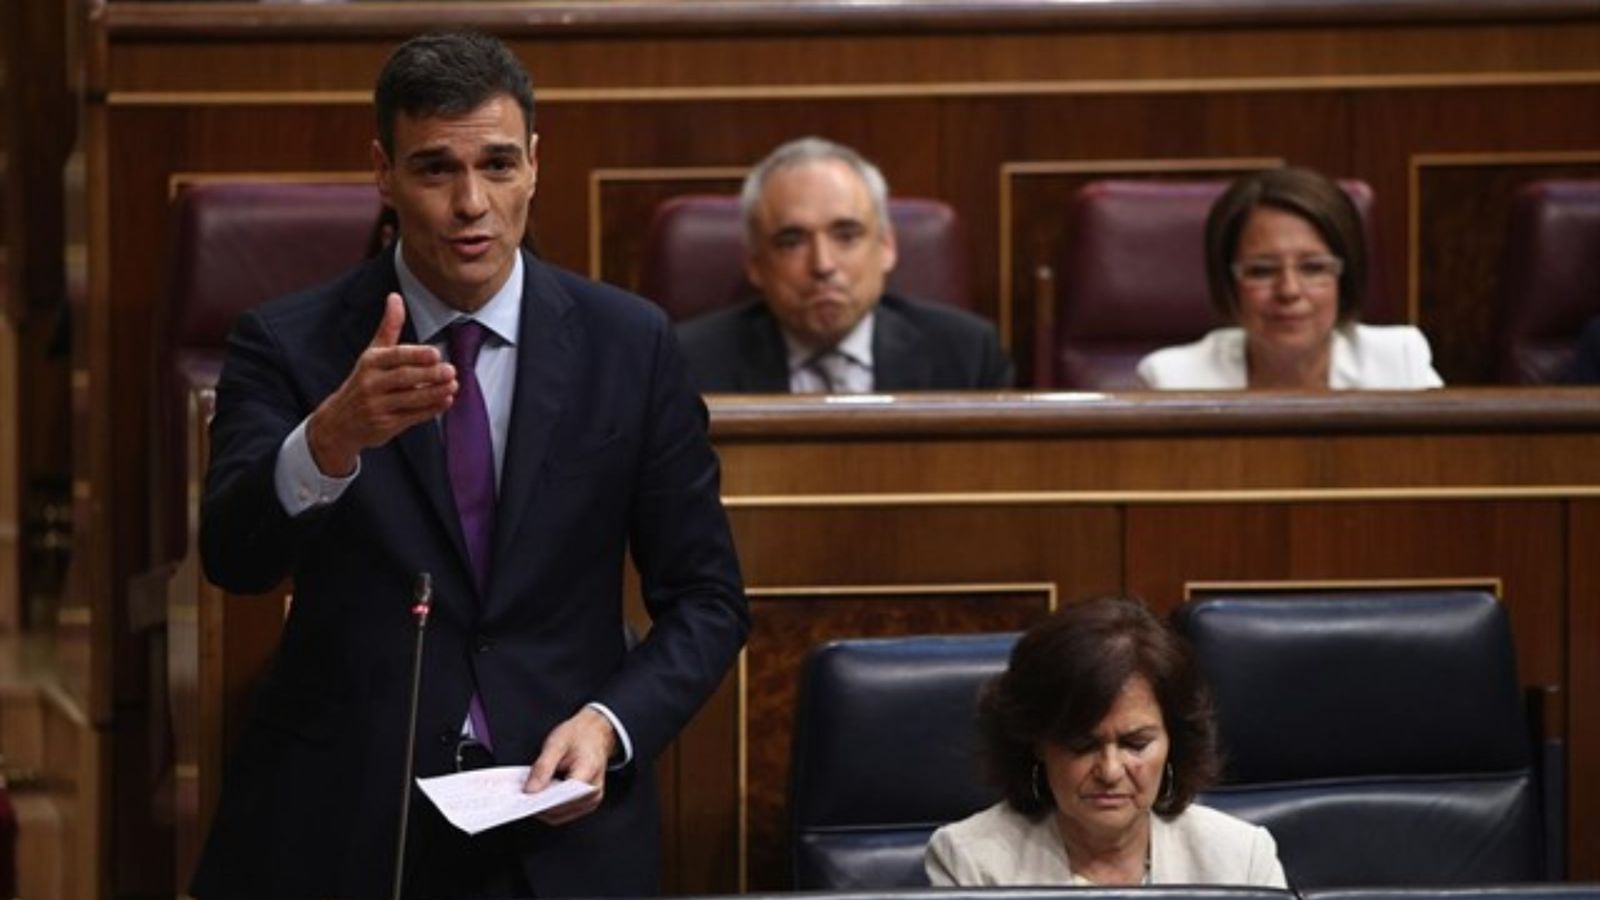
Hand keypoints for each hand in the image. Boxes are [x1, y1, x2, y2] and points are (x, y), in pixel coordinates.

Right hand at [306, 293, 456, 475]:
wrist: (339, 422)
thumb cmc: (363, 381)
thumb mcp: (372, 353)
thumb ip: (388, 327)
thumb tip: (395, 296)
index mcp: (370, 363)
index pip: (394, 357)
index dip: (415, 355)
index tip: (436, 353)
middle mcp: (371, 384)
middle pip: (403, 378)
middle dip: (429, 375)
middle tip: (451, 370)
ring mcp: (377, 406)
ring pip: (410, 399)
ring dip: (434, 393)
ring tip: (453, 385)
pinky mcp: (385, 425)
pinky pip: (411, 417)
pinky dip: (430, 410)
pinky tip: (445, 401)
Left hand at [524, 706, 616, 824]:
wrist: (596, 733)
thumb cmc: (580, 735)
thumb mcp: (556, 743)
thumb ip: (543, 767)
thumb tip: (530, 790)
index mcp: (588, 772)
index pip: (562, 796)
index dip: (542, 800)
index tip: (525, 798)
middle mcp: (593, 791)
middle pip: (560, 810)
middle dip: (539, 805)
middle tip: (522, 795)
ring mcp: (591, 800)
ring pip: (560, 815)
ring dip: (543, 808)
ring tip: (531, 793)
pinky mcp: (586, 803)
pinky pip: (563, 813)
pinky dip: (550, 807)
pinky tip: (541, 795)